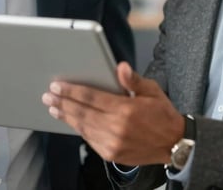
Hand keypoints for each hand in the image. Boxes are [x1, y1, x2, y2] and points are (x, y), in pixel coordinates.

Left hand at [41, 61, 182, 165]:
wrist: (175, 144)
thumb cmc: (162, 115)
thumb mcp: (153, 91)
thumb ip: (133, 80)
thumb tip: (120, 67)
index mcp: (126, 110)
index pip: (91, 97)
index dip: (71, 91)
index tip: (57, 85)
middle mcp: (116, 128)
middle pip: (82, 112)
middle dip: (63, 103)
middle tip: (48, 96)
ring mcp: (113, 143)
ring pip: (83, 127)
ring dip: (66, 116)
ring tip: (54, 107)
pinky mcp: (111, 154)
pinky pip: (89, 139)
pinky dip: (78, 128)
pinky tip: (71, 121)